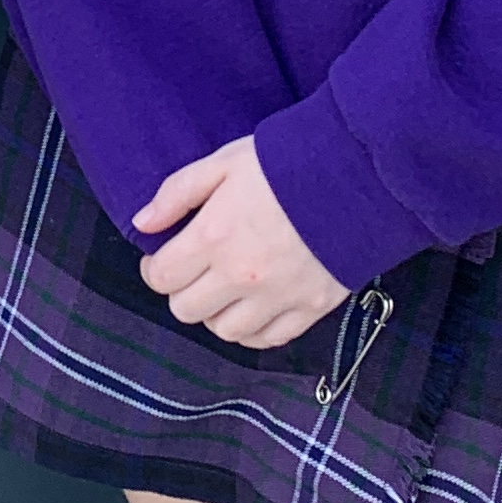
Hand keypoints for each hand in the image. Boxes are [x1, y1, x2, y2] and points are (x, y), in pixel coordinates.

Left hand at [132, 137, 345, 352]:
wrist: (358, 174)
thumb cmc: (286, 163)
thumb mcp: (223, 163)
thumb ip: (177, 193)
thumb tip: (143, 223)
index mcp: (214, 237)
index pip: (162, 278)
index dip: (154, 270)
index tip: (161, 259)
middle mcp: (241, 275)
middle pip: (186, 310)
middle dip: (183, 291)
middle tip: (195, 272)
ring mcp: (278, 297)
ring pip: (225, 331)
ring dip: (218, 312)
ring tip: (226, 288)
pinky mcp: (311, 308)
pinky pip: (268, 339)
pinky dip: (255, 329)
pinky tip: (255, 306)